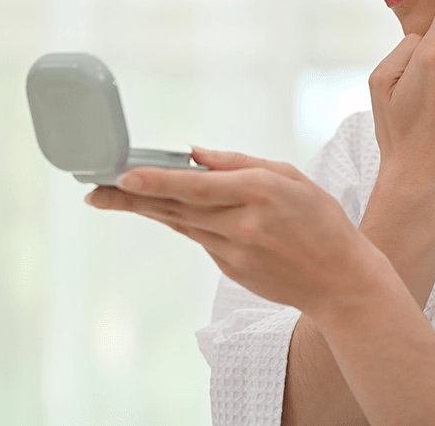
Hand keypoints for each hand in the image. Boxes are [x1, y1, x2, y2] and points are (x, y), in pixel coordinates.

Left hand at [85, 148, 386, 318]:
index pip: (198, 187)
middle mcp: (241, 225)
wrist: (342, 281)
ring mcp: (233, 253)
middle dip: (130, 197)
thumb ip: (239, 163)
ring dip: (145, 208)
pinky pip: (200, 238)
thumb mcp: (290, 177)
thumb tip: (195, 154)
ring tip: (109, 195)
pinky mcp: (230, 270)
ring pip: (180, 223)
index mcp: (259, 193)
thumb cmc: (320, 220)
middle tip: (92, 188)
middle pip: (175, 208)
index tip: (124, 175)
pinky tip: (166, 208)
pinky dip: (184, 221)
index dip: (158, 180)